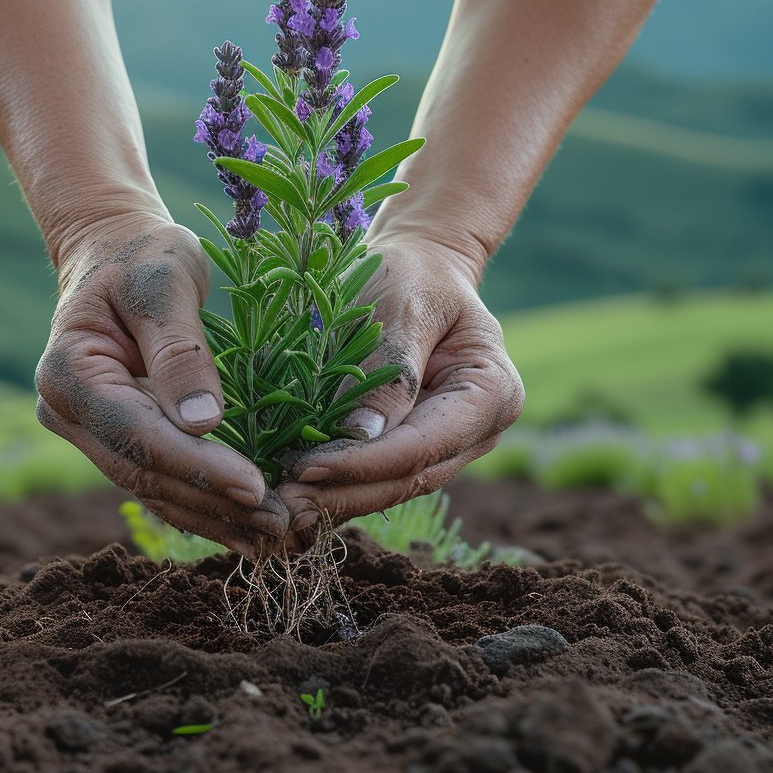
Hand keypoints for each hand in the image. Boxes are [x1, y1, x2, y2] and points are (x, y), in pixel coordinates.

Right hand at [35, 211, 288, 558]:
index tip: (256, 486)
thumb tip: (205, 423)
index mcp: (69, 375)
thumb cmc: (142, 255)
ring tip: (276, 537)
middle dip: (213, 503)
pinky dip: (205, 505)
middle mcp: (69, 415)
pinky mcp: (120, 440)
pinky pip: (163, 481)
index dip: (197, 466)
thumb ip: (180, 350)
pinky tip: (250, 526)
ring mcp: (91, 433)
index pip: (137, 435)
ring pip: (153, 490)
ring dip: (214, 517)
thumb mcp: (165, 283)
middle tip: (282, 524)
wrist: (116, 250)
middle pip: (145, 474)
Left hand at [277, 236, 524, 548]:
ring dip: (336, 500)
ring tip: (280, 506)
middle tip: (281, 504)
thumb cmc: (413, 274)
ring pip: (392, 487)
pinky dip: (338, 487)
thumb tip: (362, 434)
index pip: (426, 444)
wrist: (419, 266)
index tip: (306, 468)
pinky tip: (295, 494)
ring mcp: (451, 446)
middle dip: (344, 492)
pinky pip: (379, 477)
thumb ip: (391, 369)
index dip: (365, 463)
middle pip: (410, 477)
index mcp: (493, 391)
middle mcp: (480, 431)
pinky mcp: (416, 449)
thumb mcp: (403, 306)